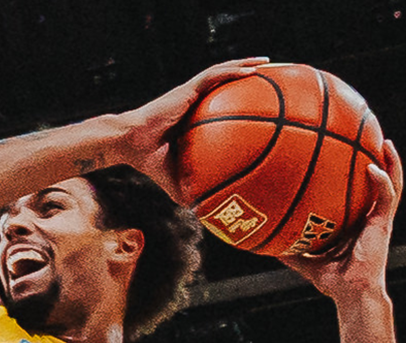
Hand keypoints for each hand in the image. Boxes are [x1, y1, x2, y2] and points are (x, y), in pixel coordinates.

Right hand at [111, 57, 268, 200]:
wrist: (130, 144)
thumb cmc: (150, 162)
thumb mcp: (176, 182)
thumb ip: (194, 192)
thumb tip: (207, 216)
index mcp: (195, 118)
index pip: (221, 105)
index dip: (242, 100)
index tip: (264, 103)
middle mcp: (195, 102)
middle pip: (227, 83)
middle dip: (250, 77)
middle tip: (275, 77)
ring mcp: (191, 93)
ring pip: (224, 73)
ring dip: (246, 65)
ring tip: (268, 63)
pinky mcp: (187, 89)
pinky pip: (214, 76)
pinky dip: (234, 71)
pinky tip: (252, 69)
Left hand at [282, 140, 403, 305]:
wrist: (351, 294)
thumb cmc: (332, 281)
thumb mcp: (305, 260)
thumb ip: (288, 250)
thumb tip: (262, 243)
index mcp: (355, 222)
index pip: (358, 192)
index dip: (357, 173)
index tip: (346, 151)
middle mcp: (368, 217)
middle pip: (378, 181)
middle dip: (377, 158)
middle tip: (369, 135)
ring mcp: (379, 220)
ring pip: (391, 184)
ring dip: (390, 163)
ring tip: (384, 141)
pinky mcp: (384, 225)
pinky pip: (387, 197)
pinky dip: (381, 182)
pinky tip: (372, 168)